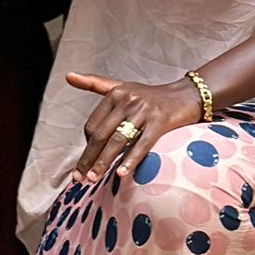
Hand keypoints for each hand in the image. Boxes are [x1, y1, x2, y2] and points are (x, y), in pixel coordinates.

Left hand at [69, 70, 204, 182]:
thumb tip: (68, 76)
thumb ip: (94, 83)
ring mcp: (144, 110)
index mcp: (115, 93)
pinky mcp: (160, 121)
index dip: (87, 146)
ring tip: (93, 178)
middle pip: (102, 134)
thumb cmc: (149, 96)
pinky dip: (130, 160)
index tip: (84, 164)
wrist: (186, 96)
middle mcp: (128, 99)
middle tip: (79, 178)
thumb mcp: (121, 87)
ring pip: (118, 141)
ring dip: (103, 162)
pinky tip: (120, 173)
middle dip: (89, 158)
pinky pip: (142, 144)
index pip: (93, 125)